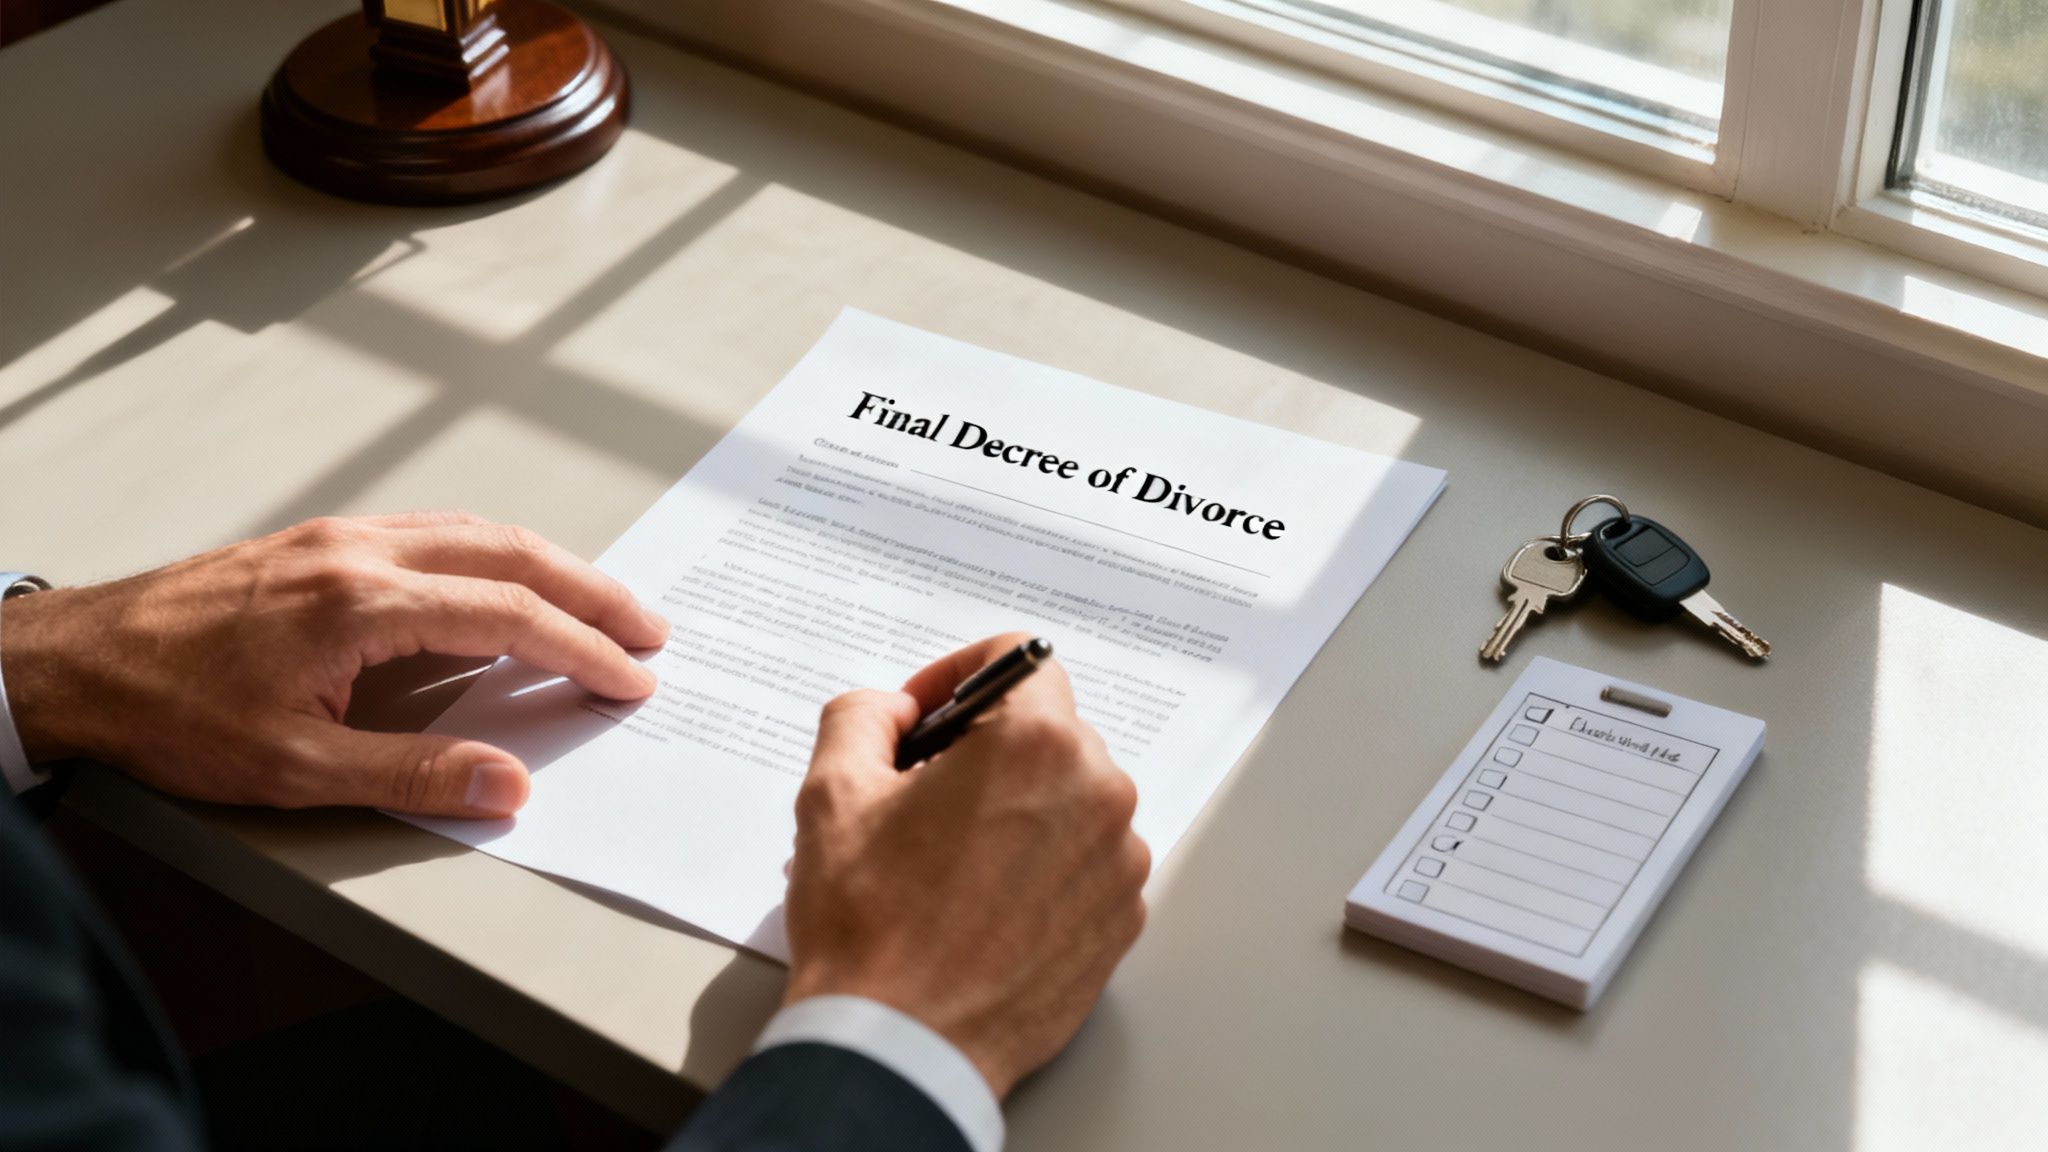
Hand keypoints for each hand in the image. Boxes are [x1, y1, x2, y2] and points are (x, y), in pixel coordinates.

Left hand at [0, 512, 667, 816]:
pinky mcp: (323, 540)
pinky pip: (437, 529)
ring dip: (552, 565)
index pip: (507, 614)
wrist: (79, 662)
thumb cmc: (171, 711)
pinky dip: (498, 552)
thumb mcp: (293, 768)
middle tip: (650, 629)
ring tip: (600, 604)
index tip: (630, 677)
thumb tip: (506, 784)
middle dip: (592, 592)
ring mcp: (342, 537)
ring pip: (477, 531)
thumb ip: (411, 774)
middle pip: (511, 554)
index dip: (580, 648)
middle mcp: (361, 552)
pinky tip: (510, 577)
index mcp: (362, 602)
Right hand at [782, 633, 1149, 1097]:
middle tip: (918, 794)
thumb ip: (863, 716)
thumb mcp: (834, 794)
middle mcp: (1098, 793)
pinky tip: (982, 901)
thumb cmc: (869, 926)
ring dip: (1015, 807)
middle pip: (1045, 731)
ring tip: (947, 859)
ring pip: (1067, 797)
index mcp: (1037, 744)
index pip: (1019, 659)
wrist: (903, 1047)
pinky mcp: (1121, 919)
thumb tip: (893, 709)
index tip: (923, 716)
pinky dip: (1040, 864)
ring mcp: (1118, 861)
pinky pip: (1084, 860)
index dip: (958, 675)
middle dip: (983, 747)